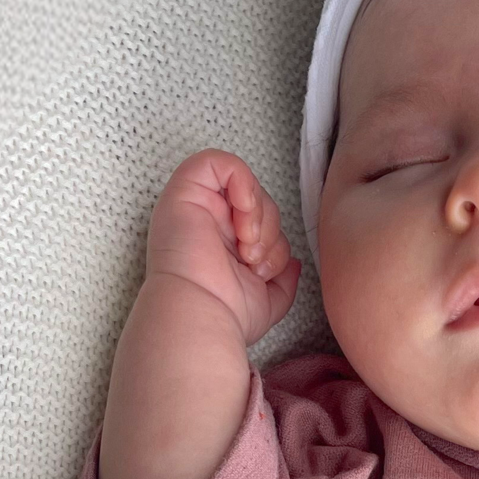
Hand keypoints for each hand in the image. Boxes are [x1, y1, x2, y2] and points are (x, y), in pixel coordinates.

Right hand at [143, 149, 301, 347]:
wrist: (201, 316)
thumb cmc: (225, 314)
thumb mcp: (267, 301)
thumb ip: (282, 281)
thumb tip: (294, 265)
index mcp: (222, 243)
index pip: (261, 220)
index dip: (274, 239)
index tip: (262, 270)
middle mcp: (207, 221)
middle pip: (258, 200)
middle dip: (270, 230)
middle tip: (254, 260)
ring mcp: (195, 204)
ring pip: (245, 183)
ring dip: (259, 215)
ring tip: (247, 249)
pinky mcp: (184, 190)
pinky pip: (219, 161)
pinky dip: (243, 183)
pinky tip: (244, 217)